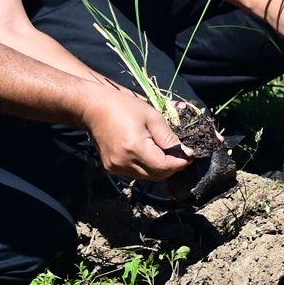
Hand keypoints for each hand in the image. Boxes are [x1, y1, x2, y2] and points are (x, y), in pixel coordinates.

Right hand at [79, 84, 193, 182]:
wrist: (94, 109)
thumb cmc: (124, 107)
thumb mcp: (152, 117)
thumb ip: (169, 137)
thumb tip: (185, 153)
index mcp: (135, 148)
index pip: (164, 166)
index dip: (179, 163)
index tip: (190, 156)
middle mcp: (124, 163)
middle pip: (156, 175)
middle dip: (171, 168)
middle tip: (181, 156)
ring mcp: (115, 168)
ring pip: (146, 177)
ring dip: (159, 169)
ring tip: (167, 155)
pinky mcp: (111, 168)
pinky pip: (135, 173)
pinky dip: (146, 168)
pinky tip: (150, 156)